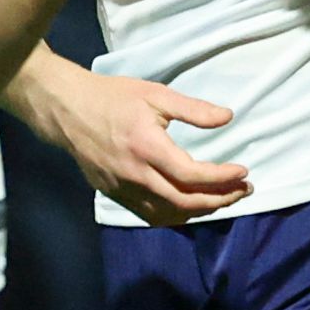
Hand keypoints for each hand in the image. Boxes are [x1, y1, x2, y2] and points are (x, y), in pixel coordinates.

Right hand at [10, 50, 249, 225]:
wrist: (67, 111)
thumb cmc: (113, 97)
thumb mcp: (155, 94)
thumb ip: (193, 110)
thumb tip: (228, 118)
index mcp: (147, 146)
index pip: (192, 174)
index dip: (222, 178)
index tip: (243, 172)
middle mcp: (135, 174)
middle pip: (184, 201)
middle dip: (219, 199)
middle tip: (242, 190)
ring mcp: (123, 189)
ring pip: (168, 214)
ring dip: (200, 211)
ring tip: (222, 199)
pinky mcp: (114, 195)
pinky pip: (149, 215)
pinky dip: (175, 215)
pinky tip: (190, 207)